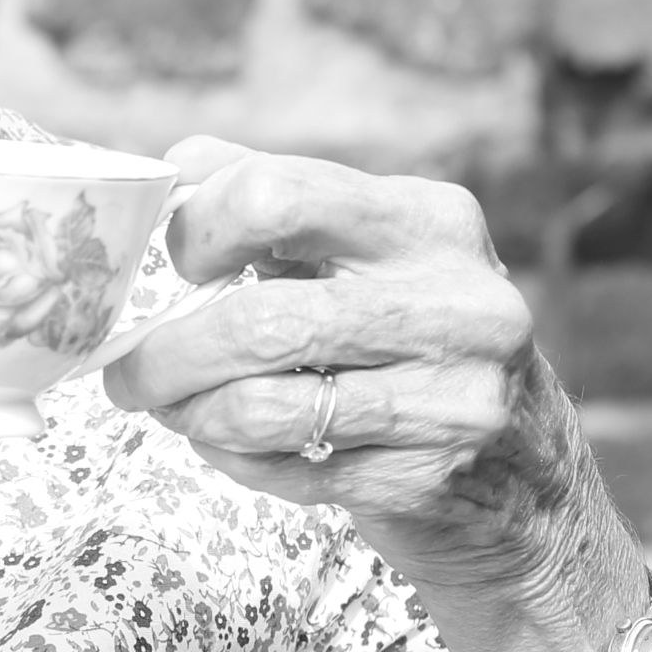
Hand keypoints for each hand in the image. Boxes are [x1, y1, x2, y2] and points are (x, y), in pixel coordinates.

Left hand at [101, 137, 623, 643]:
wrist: (523, 475)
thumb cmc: (411, 342)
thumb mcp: (372, 253)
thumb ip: (279, 200)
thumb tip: (171, 174)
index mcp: (430, 221)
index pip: (276, 194)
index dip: (198, 230)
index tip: (180, 264)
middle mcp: (459, 302)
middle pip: (258, 320)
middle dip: (167, 354)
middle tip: (129, 373)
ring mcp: (455, 396)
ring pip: (263, 407)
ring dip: (191, 413)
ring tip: (175, 409)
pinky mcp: (431, 478)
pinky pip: (287, 469)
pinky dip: (235, 460)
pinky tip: (232, 446)